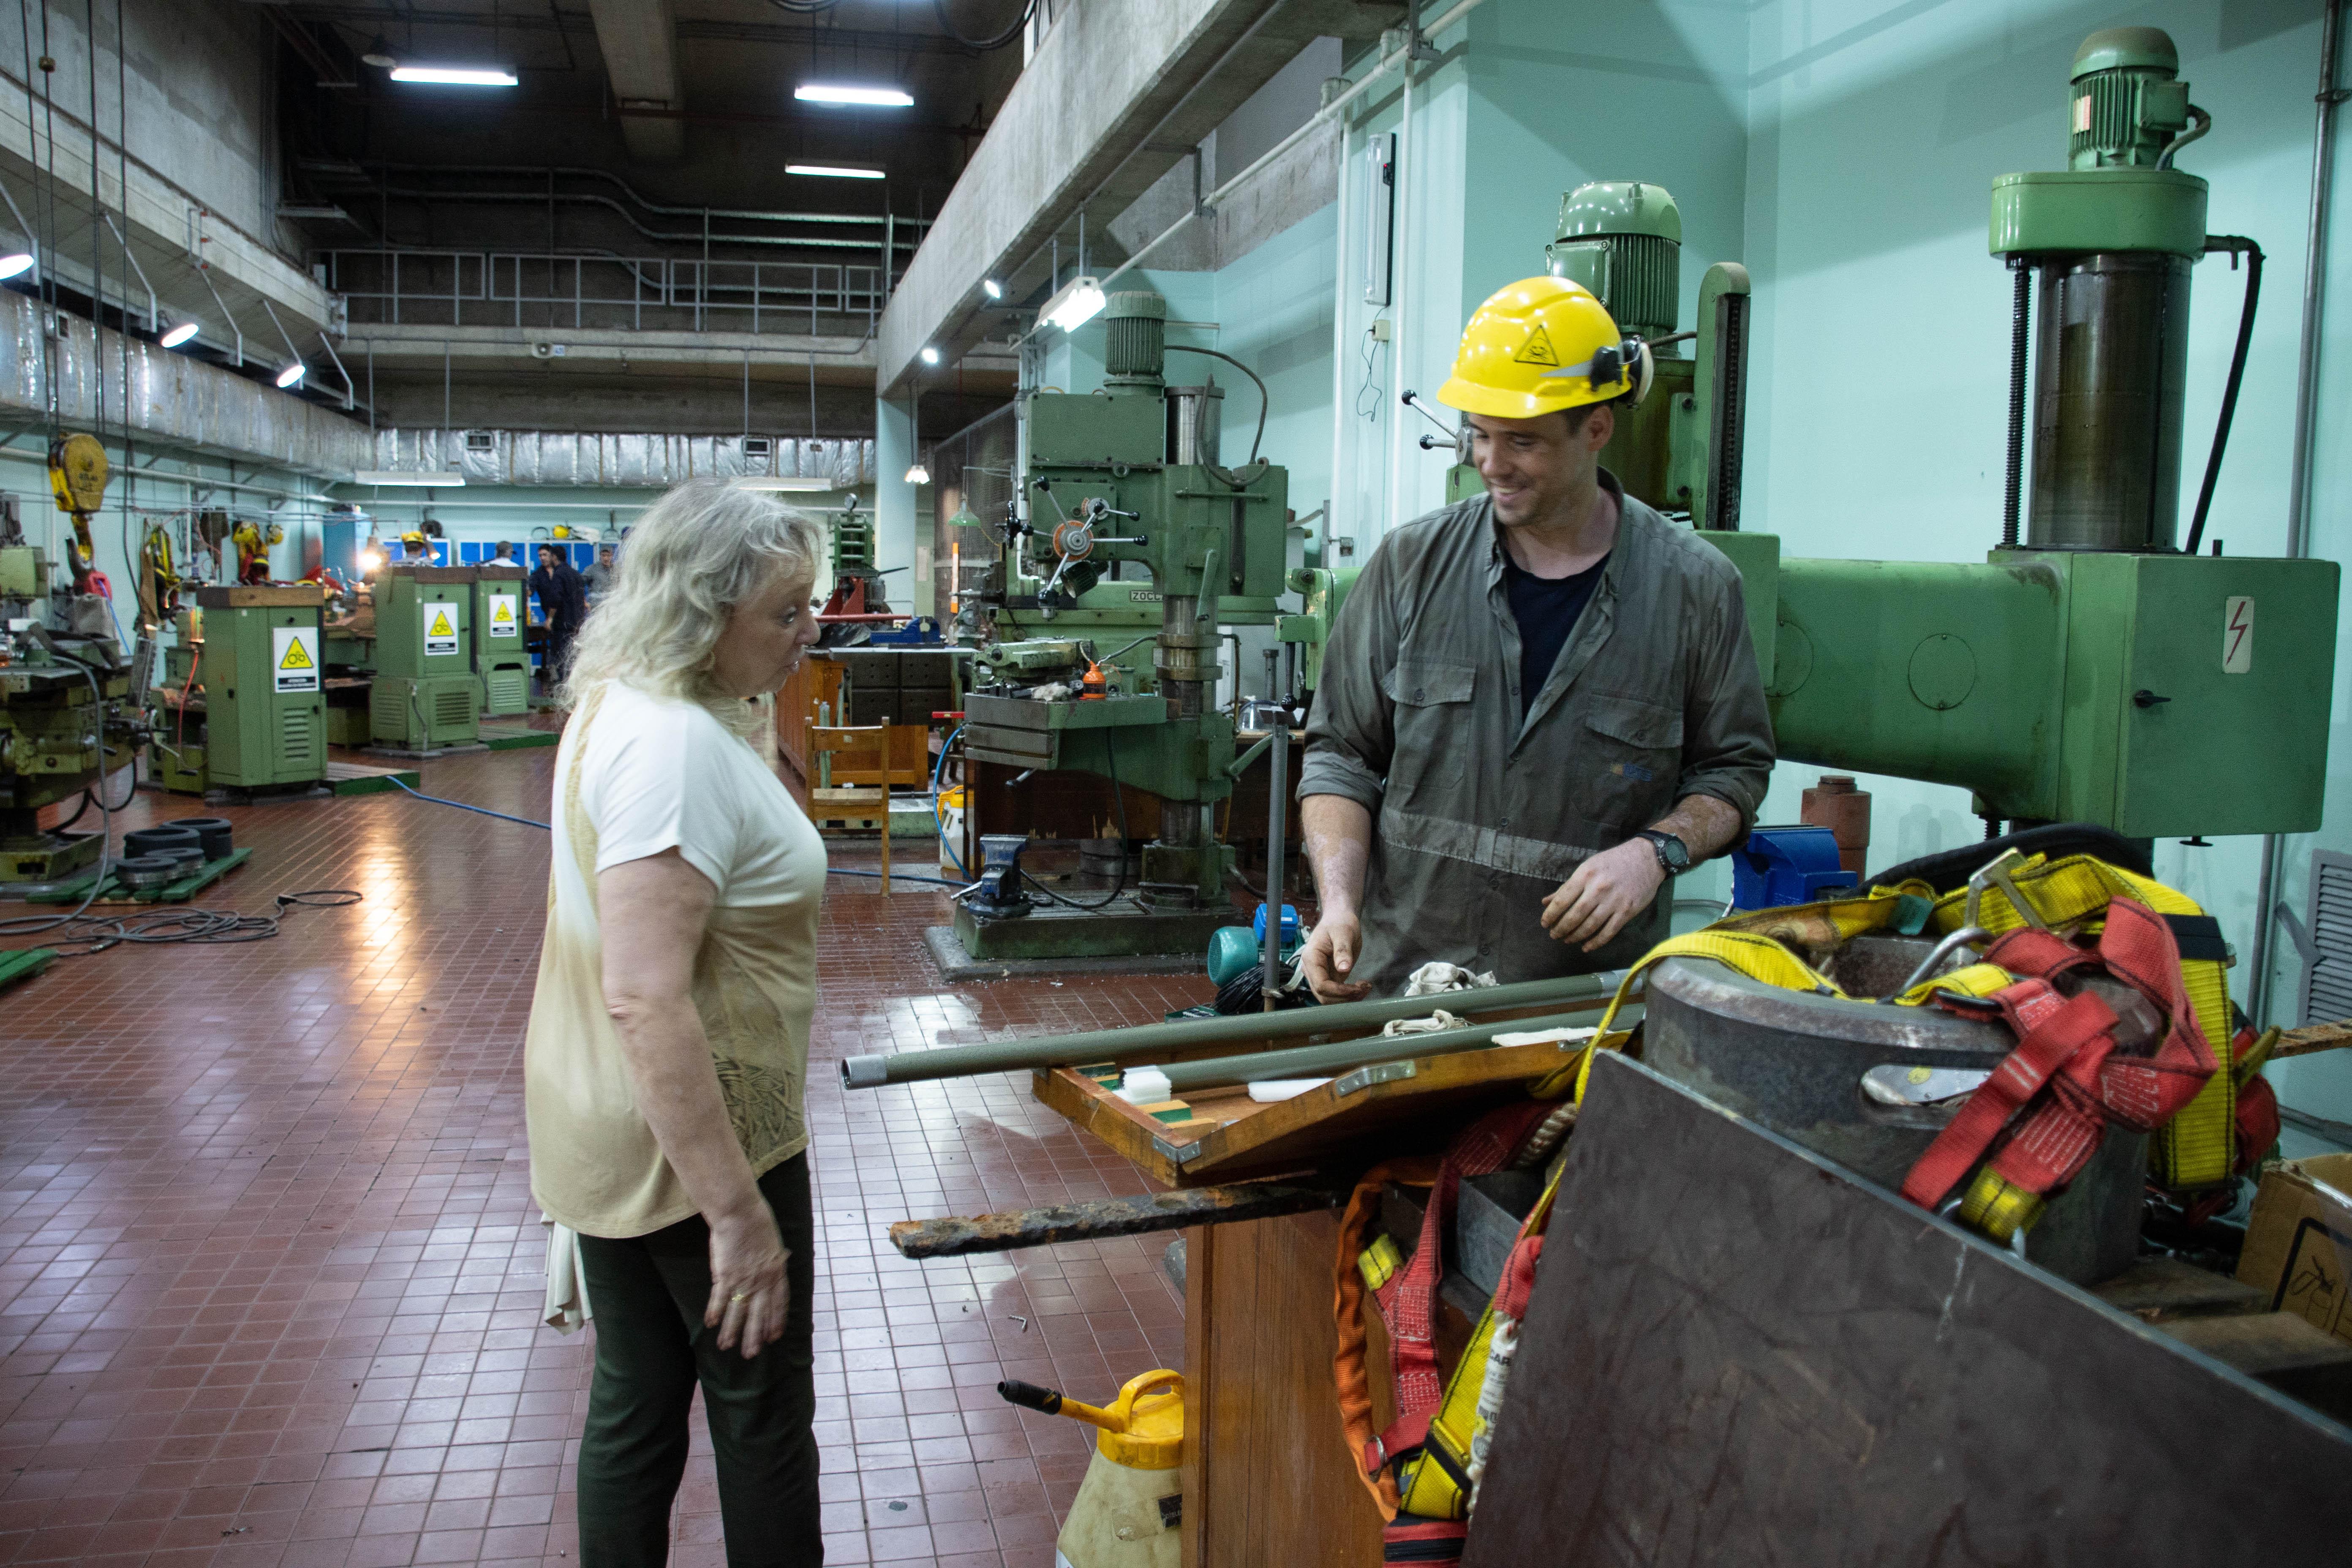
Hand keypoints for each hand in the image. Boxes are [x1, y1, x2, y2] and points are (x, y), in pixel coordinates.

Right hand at [705, 1204, 789, 1357]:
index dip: (775, 1321)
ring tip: (727, 1347)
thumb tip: (781, 1259)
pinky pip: (719, 1299)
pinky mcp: (724, 1275)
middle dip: (754, 1336)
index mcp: (776, 1272)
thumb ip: (775, 1257)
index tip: (773, 1337)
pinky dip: (714, 1312)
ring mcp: (743, 1280)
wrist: (740, 1213)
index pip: (778, 1303)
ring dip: (731, 1331)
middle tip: (751, 1354)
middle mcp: (761, 1281)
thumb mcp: (773, 1242)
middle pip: (759, 1314)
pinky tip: (710, 1325)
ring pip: (737, 1312)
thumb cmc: (757, 1223)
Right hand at [1301, 909, 1371, 1001]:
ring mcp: (1319, 975)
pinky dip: (1349, 994)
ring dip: (1348, 998)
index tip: (1357, 988)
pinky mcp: (1329, 977)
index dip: (1339, 991)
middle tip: (1364, 989)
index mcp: (1311, 958)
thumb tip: (1343, 969)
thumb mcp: (1343, 933)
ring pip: (1329, 998)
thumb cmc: (1340, 923)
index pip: (1321, 985)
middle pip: (1323, 995)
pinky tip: (1362, 986)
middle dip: (1344, 997)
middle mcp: (1312, 970)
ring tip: (1366, 988)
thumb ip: (1342, 950)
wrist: (1339, 920)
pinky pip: (1336, 993)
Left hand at [1540, 840, 1665, 953]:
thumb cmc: (1613, 862)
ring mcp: (1614, 901)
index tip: (1544, 923)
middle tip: (1554, 935)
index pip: (1562, 899)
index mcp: (1586, 875)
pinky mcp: (1627, 912)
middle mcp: (1599, 889)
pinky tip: (1586, 947)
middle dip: (1561, 928)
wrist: (1646, 859)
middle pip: (1575, 915)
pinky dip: (1595, 942)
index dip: (1551, 914)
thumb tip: (1546, 902)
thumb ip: (1567, 886)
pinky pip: (1608, 932)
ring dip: (1575, 936)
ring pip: (1590, 926)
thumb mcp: (1588, 867)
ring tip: (1567, 940)